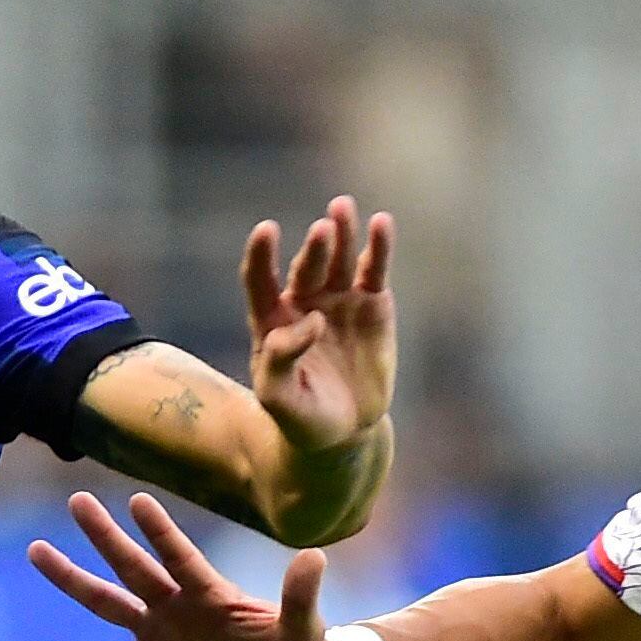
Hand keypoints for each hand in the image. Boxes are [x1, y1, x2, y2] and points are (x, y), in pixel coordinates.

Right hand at [24, 490, 337, 640]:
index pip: (179, 558)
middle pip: (132, 567)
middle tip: (78, 500)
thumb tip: (315, 556)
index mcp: (210, 593)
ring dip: (72, 580)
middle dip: (105, 537)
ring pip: (107, 604)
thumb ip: (300, 595)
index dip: (160, 533)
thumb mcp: (303, 627)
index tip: (136, 501)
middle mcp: (176, 606)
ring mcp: (159, 637)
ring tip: (36, 551)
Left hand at [240, 196, 395, 460]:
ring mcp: (338, 298)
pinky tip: (381, 223)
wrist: (341, 432)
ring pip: (338, 259)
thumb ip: (280, 360)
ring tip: (341, 208)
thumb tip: (310, 321)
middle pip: (306, 266)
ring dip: (341, 233)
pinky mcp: (372, 303)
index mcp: (271, 319)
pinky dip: (378, 247)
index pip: (259, 279)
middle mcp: (303, 301)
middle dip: (314, 249)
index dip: (261, 255)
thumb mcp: (279, 398)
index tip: (267, 230)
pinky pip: (373, 270)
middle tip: (322, 231)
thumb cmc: (300, 416)